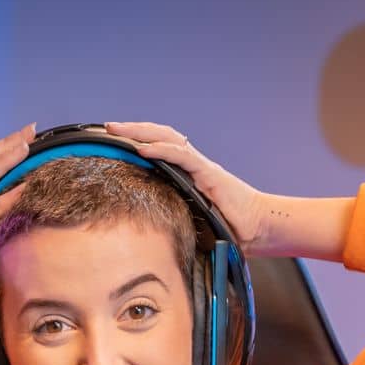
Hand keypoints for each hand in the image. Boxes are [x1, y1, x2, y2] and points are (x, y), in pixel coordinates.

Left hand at [103, 121, 270, 252]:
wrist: (258, 229)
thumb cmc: (227, 229)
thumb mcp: (191, 222)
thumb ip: (171, 218)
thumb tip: (142, 236)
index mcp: (187, 174)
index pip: (158, 148)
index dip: (136, 141)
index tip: (111, 141)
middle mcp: (192, 165)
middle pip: (159, 136)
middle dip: (132, 130)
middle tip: (106, 127)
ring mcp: (201, 167)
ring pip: (167, 138)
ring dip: (140, 132)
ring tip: (117, 130)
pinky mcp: (210, 174)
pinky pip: (183, 156)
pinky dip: (161, 150)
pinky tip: (143, 149)